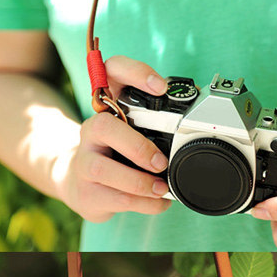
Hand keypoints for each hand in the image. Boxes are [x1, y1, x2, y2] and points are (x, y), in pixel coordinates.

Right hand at [55, 56, 171, 222]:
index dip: (134, 73)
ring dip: (139, 182)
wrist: (81, 186)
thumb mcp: (133, 136)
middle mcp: (91, 131)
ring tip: (161, 189)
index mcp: (107, 109)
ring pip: (103, 169)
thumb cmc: (115, 158)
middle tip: (160, 163)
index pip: (112, 73)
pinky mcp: (86, 191)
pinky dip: (143, 204)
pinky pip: (115, 198)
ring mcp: (84, 162)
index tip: (161, 88)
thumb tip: (195, 126)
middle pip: (103, 127)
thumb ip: (156, 128)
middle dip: (136, 146)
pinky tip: (158, 203)